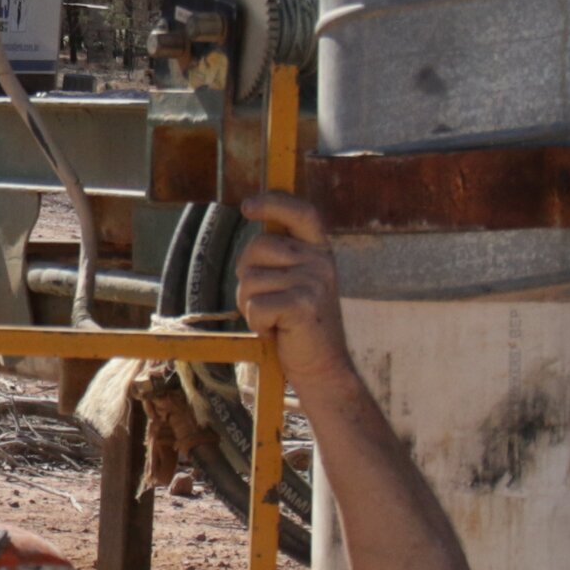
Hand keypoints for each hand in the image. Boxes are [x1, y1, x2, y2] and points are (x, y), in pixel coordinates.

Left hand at [233, 191, 354, 388]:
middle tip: (267, 302)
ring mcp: (314, 281)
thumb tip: (253, 233)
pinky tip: (277, 332)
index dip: (274, 203)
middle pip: (257, 247)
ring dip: (251, 306)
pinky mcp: (303, 304)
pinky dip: (257, 323)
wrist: (323, 366)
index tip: (247, 207)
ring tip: (276, 320)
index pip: (301, 212)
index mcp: (320, 251)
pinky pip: (256, 305)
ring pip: (250, 280)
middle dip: (248, 276)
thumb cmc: (298, 325)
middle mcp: (320, 261)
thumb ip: (280, 259)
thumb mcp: (296, 283)